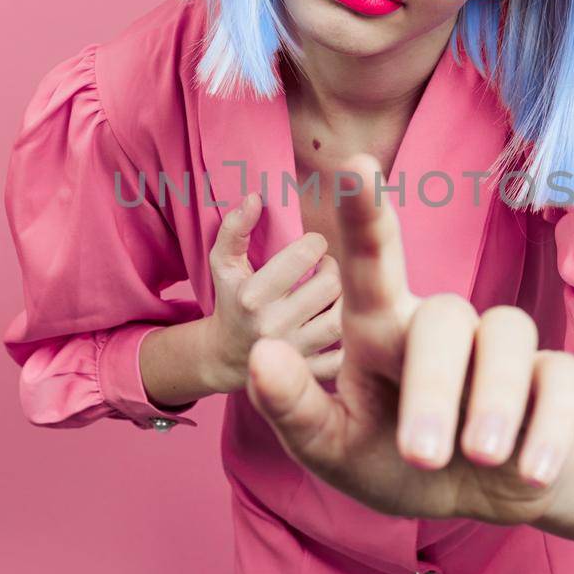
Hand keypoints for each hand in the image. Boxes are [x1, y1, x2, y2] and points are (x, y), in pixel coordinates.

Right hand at [203, 191, 344, 395]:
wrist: (227, 357)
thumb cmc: (231, 300)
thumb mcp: (223, 264)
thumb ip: (234, 228)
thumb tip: (254, 198)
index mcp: (253, 297)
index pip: (304, 255)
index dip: (316, 243)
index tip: (314, 247)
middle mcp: (273, 327)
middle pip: (330, 284)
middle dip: (333, 269)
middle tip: (327, 268)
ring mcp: (293, 354)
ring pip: (342, 318)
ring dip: (344, 299)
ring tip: (335, 292)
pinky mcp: (310, 375)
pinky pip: (345, 354)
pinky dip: (350, 337)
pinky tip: (342, 323)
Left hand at [244, 154, 573, 525]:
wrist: (474, 500)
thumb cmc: (391, 461)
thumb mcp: (330, 449)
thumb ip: (293, 409)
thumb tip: (261, 353)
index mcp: (380, 331)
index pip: (370, 263)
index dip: (364, 214)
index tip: (354, 164)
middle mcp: (440, 328)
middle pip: (445, 318)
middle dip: (434, 387)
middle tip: (421, 456)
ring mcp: (499, 349)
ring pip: (508, 336)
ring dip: (494, 401)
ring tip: (480, 459)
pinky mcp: (552, 380)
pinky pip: (562, 383)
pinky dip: (549, 429)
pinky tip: (530, 473)